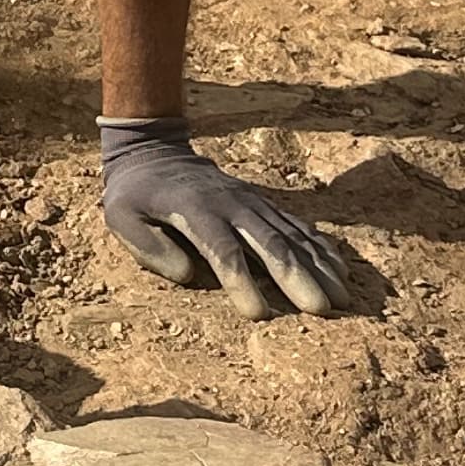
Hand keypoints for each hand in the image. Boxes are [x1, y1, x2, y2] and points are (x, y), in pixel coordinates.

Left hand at [97, 119, 353, 316]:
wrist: (155, 150)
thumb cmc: (134, 194)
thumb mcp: (120, 215)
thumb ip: (147, 245)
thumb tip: (187, 274)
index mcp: (194, 210)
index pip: (222, 250)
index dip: (241, 281)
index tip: (257, 315)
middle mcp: (231, 204)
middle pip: (270, 243)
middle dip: (297, 277)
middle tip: (323, 310)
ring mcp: (252, 202)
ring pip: (292, 235)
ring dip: (319, 266)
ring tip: (343, 298)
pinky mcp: (264, 204)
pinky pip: (299, 226)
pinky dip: (322, 248)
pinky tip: (342, 271)